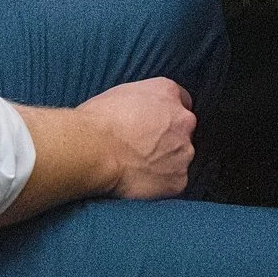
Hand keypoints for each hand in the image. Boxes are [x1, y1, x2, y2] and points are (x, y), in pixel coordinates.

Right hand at [78, 77, 196, 199]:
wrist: (93, 150)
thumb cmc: (98, 121)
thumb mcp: (122, 93)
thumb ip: (143, 101)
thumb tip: (143, 112)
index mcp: (168, 92)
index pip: (181, 102)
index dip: (165, 115)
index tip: (154, 126)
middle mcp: (183, 120)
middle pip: (183, 131)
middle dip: (169, 139)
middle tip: (143, 149)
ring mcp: (184, 151)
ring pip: (180, 157)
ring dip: (166, 162)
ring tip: (139, 167)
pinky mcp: (179, 179)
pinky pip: (174, 182)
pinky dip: (161, 184)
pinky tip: (141, 181)